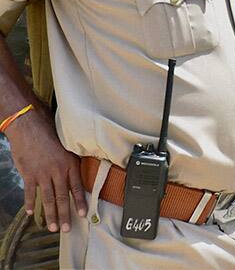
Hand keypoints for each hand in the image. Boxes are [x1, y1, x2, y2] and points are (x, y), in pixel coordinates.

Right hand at [5, 108, 85, 231]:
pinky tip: (30, 212)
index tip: (84, 215)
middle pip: (63, 197)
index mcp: (70, 165)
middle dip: (65, 215)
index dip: (81, 202)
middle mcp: (58, 171)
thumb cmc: (51, 134)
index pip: (78, 187)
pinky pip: (30, 192)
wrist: (30, 127)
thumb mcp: (68, 147)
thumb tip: (78, 175)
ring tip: (52, 227)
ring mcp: (42, 174)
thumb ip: (72, 162)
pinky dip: (30, 203)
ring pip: (48, 199)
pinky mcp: (28, 174)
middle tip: (67, 229)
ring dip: (50, 214)